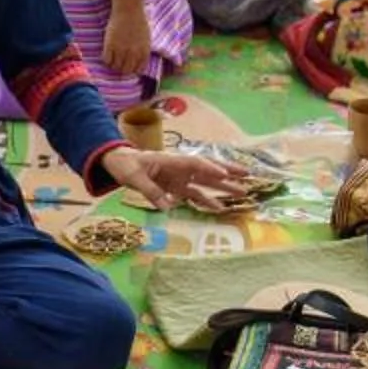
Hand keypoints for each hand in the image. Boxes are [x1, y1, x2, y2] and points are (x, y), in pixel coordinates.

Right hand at [100, 2, 154, 75]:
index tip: (128, 64)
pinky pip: (106, 60)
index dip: (132, 69)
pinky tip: (107, 52)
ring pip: (115, 67)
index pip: (138, 70)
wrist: (129, 9)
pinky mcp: (110, 45)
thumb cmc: (138, 21)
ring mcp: (121, 50)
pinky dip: (106, 59)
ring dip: (113, 64)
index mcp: (144, 52)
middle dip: (122, 68)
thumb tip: (137, 63)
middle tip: (118, 62)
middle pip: (126, 71)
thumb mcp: (146, 38)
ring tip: (112, 57)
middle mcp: (133, 53)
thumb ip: (142, 51)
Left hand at [104, 146, 251, 212]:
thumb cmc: (126, 165)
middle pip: (208, 169)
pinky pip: (195, 194)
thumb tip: (167, 206)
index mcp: (171, 161)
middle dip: (228, 172)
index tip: (224, 174)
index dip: (209, 168)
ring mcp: (180, 178)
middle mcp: (180, 168)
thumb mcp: (134, 177)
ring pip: (206, 182)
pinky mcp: (176, 188)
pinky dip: (207, 200)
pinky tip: (219, 208)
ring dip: (223, 187)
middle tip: (248, 175)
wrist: (119, 163)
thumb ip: (150, 190)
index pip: (194, 164)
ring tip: (242, 192)